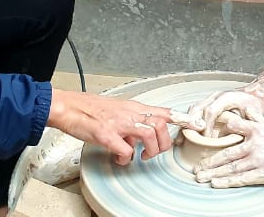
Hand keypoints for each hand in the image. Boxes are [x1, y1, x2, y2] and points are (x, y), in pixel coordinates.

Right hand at [46, 89, 199, 165]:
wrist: (68, 106)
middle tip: (153, 152)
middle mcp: (129, 113)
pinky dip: (126, 158)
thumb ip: (133, 122)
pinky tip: (120, 157)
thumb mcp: (117, 111)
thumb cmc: (90, 110)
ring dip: (149, 150)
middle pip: (161, 124)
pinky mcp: (106, 134)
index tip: (196, 124)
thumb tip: (142, 139)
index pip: (163, 111)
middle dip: (163, 143)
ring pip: (149, 134)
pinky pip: (125, 149)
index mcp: (133, 108)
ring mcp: (118, 123)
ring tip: (140, 156)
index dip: (182, 118)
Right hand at [188, 71, 263, 136]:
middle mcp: (216, 96)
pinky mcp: (208, 103)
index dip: (207, 126)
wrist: (256, 93)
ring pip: (194, 109)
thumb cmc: (255, 104)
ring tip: (182, 140)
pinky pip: (195, 111)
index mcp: (226, 97)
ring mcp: (211, 98)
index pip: (211, 111)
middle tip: (189, 141)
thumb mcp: (252, 115)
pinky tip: (185, 135)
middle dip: (191, 125)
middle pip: (198, 109)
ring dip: (187, 124)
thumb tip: (228, 139)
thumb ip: (241, 125)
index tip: (207, 139)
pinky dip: (189, 122)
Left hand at [194, 115, 263, 187]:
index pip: (233, 127)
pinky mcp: (262, 173)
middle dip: (210, 162)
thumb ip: (256, 117)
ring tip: (201, 177)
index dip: (218, 132)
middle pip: (226, 154)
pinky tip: (216, 183)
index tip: (203, 138)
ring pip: (230, 168)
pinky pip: (241, 178)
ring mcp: (257, 160)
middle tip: (196, 167)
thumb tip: (245, 107)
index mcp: (256, 130)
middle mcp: (254, 144)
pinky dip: (227, 181)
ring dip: (214, 173)